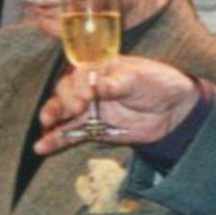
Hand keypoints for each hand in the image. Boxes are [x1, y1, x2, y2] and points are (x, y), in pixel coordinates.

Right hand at [34, 56, 199, 153]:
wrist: (174, 110)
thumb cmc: (157, 83)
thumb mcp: (140, 78)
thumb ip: (116, 83)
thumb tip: (97, 85)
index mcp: (99, 68)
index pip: (79, 72)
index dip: (80, 83)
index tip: (88, 94)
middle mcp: (89, 87)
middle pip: (65, 91)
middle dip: (65, 100)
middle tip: (76, 109)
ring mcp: (89, 109)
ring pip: (62, 113)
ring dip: (52, 118)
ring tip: (45, 126)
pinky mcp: (91, 129)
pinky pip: (68, 134)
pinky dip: (55, 140)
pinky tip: (41, 146)